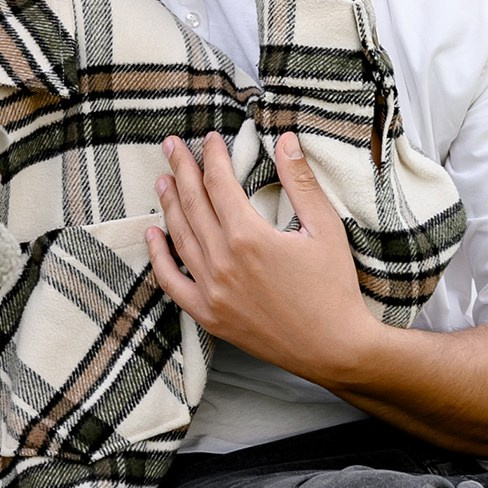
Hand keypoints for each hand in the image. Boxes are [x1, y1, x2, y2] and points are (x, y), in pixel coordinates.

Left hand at [145, 129, 384, 392]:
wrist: (334, 348)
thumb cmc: (334, 288)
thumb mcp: (325, 227)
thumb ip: (301, 181)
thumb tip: (287, 139)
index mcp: (248, 236)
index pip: (219, 183)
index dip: (212, 156)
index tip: (209, 139)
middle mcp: (222, 262)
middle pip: (193, 204)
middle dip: (181, 169)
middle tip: (171, 145)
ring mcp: (212, 291)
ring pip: (180, 237)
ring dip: (169, 204)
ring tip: (163, 179)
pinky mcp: (209, 316)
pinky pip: (172, 282)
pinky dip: (159, 256)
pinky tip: (153, 234)